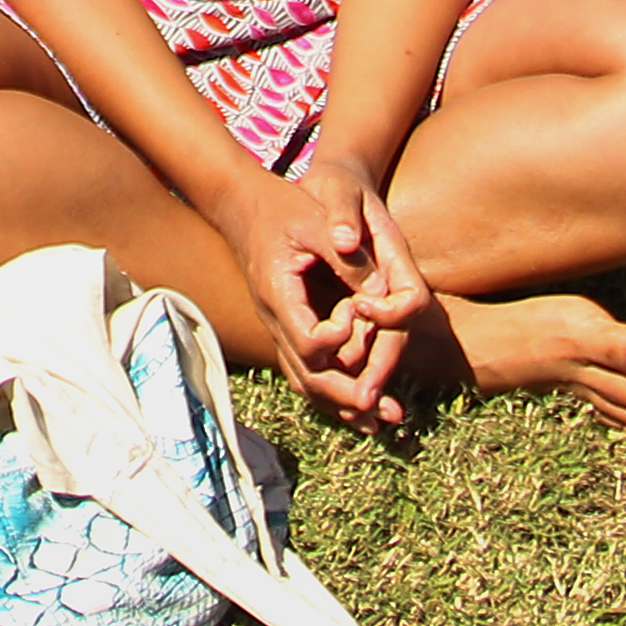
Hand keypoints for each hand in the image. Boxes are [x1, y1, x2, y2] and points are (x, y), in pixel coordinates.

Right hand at [204, 154, 433, 430]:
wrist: (243, 203)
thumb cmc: (281, 206)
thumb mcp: (315, 219)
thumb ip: (346, 256)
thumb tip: (383, 293)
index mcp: (278, 294)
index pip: (308, 341)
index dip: (339, 340)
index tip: (358, 311)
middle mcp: (274, 318)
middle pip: (306, 376)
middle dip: (346, 396)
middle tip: (382, 408)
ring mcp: (276, 327)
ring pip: (304, 381)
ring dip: (341, 404)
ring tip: (379, 421)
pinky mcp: (285, 327)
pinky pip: (304, 370)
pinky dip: (330, 392)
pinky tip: (356, 405)